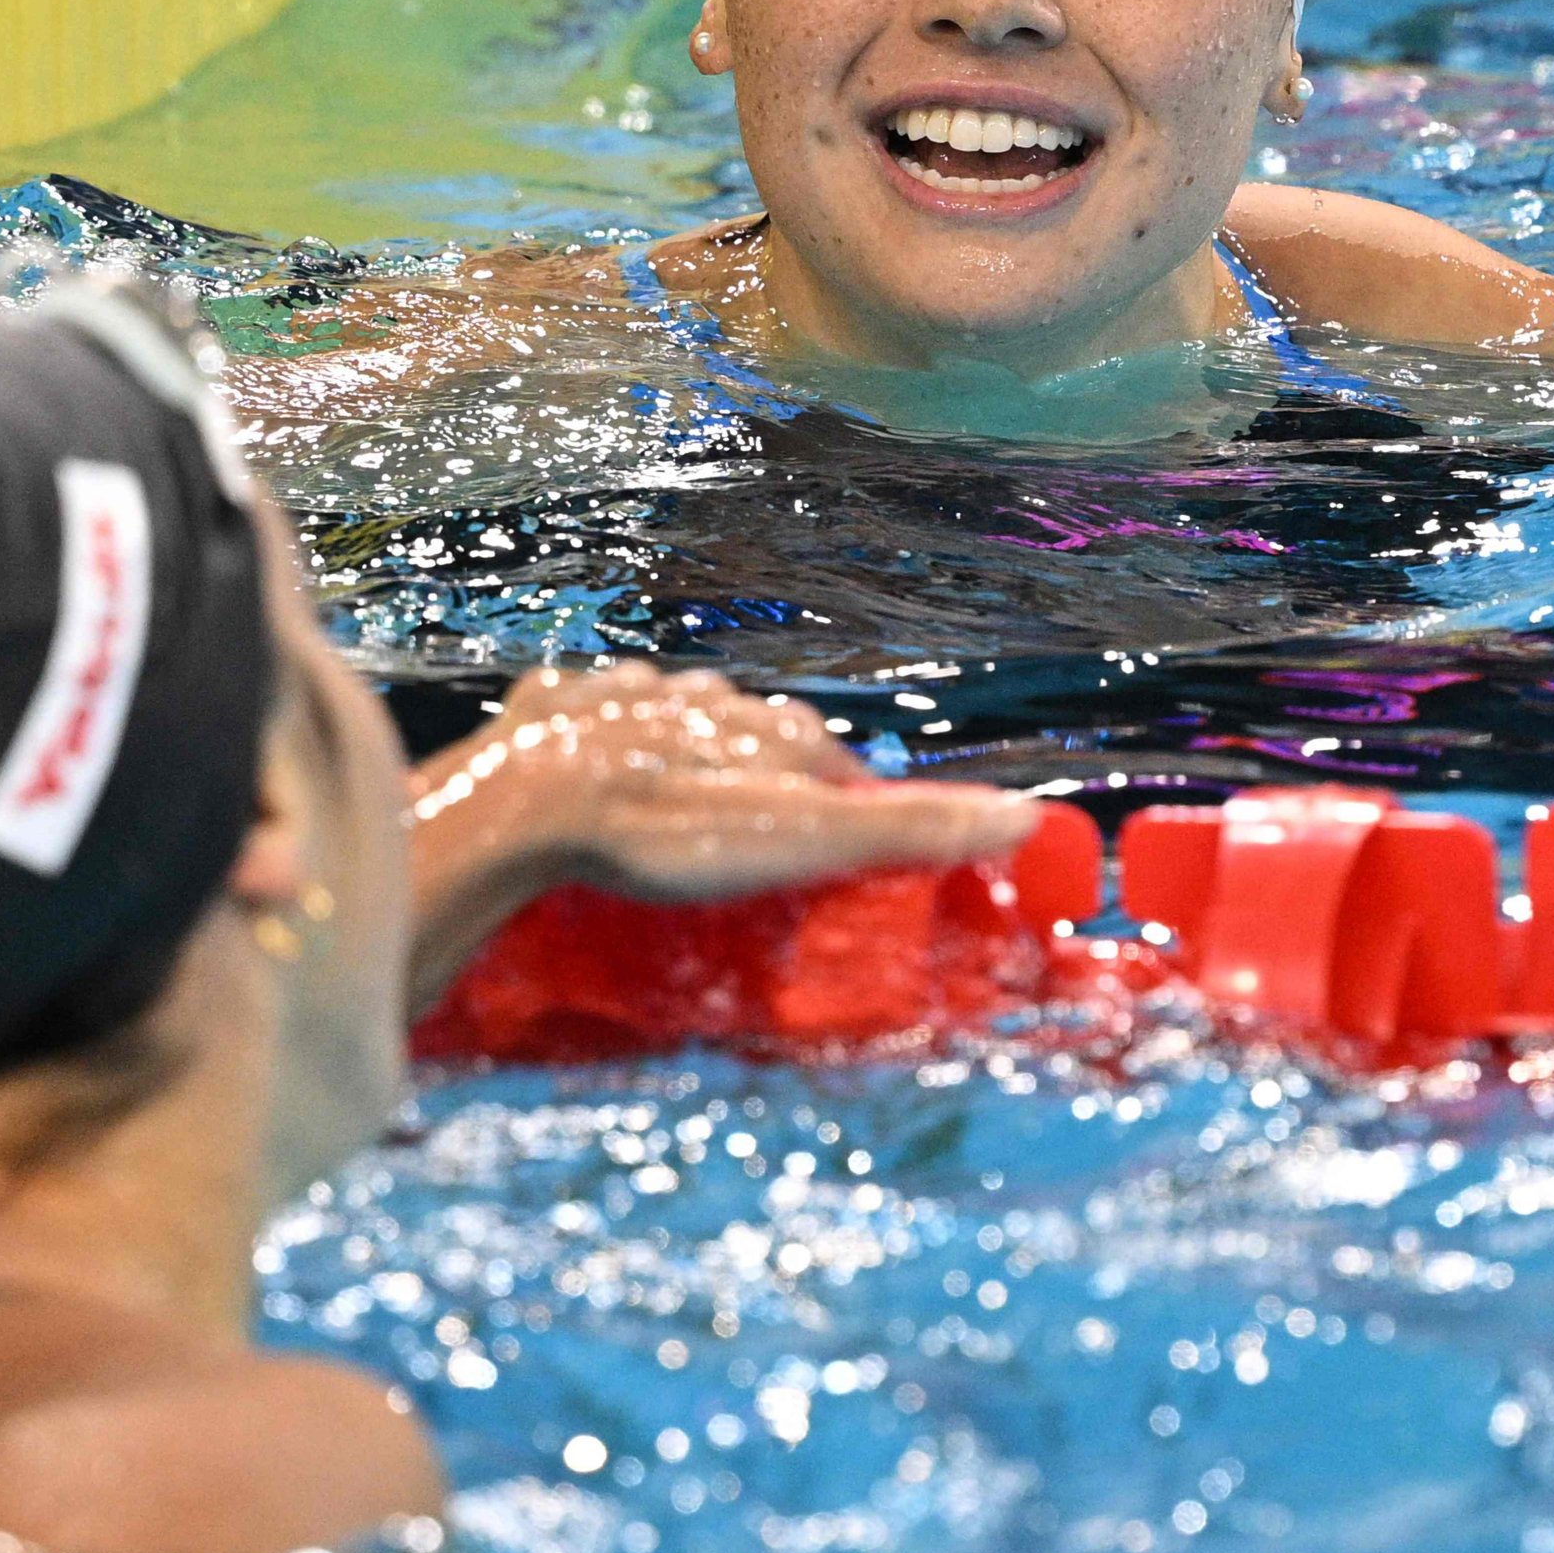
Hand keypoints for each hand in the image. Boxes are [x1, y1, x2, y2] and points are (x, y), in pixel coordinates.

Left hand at [399, 662, 1035, 993]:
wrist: (527, 803)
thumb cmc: (673, 831)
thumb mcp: (804, 840)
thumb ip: (909, 830)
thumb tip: (1026, 816)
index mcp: (775, 728)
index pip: (835, 767)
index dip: (844, 813)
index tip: (839, 856)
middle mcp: (711, 696)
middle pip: (758, 739)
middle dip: (763, 780)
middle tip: (751, 849)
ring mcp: (630, 696)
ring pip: (679, 719)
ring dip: (687, 754)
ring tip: (676, 814)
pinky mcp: (556, 710)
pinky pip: (592, 716)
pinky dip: (603, 743)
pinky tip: (593, 773)